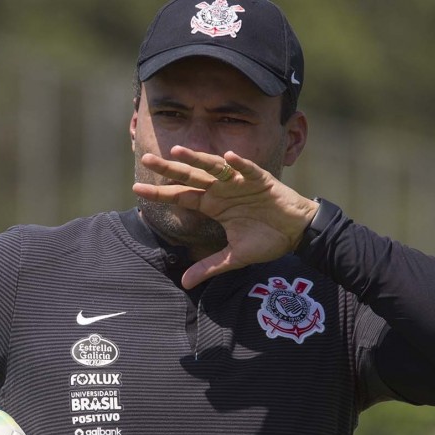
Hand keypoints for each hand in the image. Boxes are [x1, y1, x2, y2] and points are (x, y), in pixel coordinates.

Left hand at [132, 145, 318, 287]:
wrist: (297, 233)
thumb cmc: (267, 240)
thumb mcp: (233, 257)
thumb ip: (209, 267)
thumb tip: (185, 283)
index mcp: (214, 205)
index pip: (182, 196)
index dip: (161, 193)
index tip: (136, 188)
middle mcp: (223, 190)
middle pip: (191, 176)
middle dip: (170, 168)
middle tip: (147, 159)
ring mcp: (241, 183)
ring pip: (215, 167)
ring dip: (198, 159)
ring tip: (179, 152)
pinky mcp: (261, 181)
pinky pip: (248, 170)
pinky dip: (239, 164)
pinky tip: (228, 156)